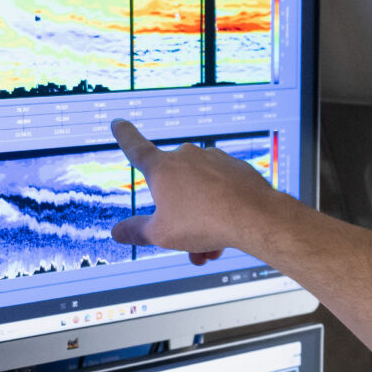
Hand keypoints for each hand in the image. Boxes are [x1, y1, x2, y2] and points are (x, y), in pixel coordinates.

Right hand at [110, 119, 290, 264]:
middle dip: (178, 216)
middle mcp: (186, 156)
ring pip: (200, 193)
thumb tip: (117, 232)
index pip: (135, 147)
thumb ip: (136, 231)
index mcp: (162, 168)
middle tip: (188, 245)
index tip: (118, 123)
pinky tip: (229, 231)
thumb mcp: (161, 235)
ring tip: (210, 248)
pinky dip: (221, 210)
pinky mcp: (235, 167)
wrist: (254, 216)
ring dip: (201, 219)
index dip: (124, 135)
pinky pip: (221, 190)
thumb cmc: (204, 223)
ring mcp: (213, 159)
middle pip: (174, 190)